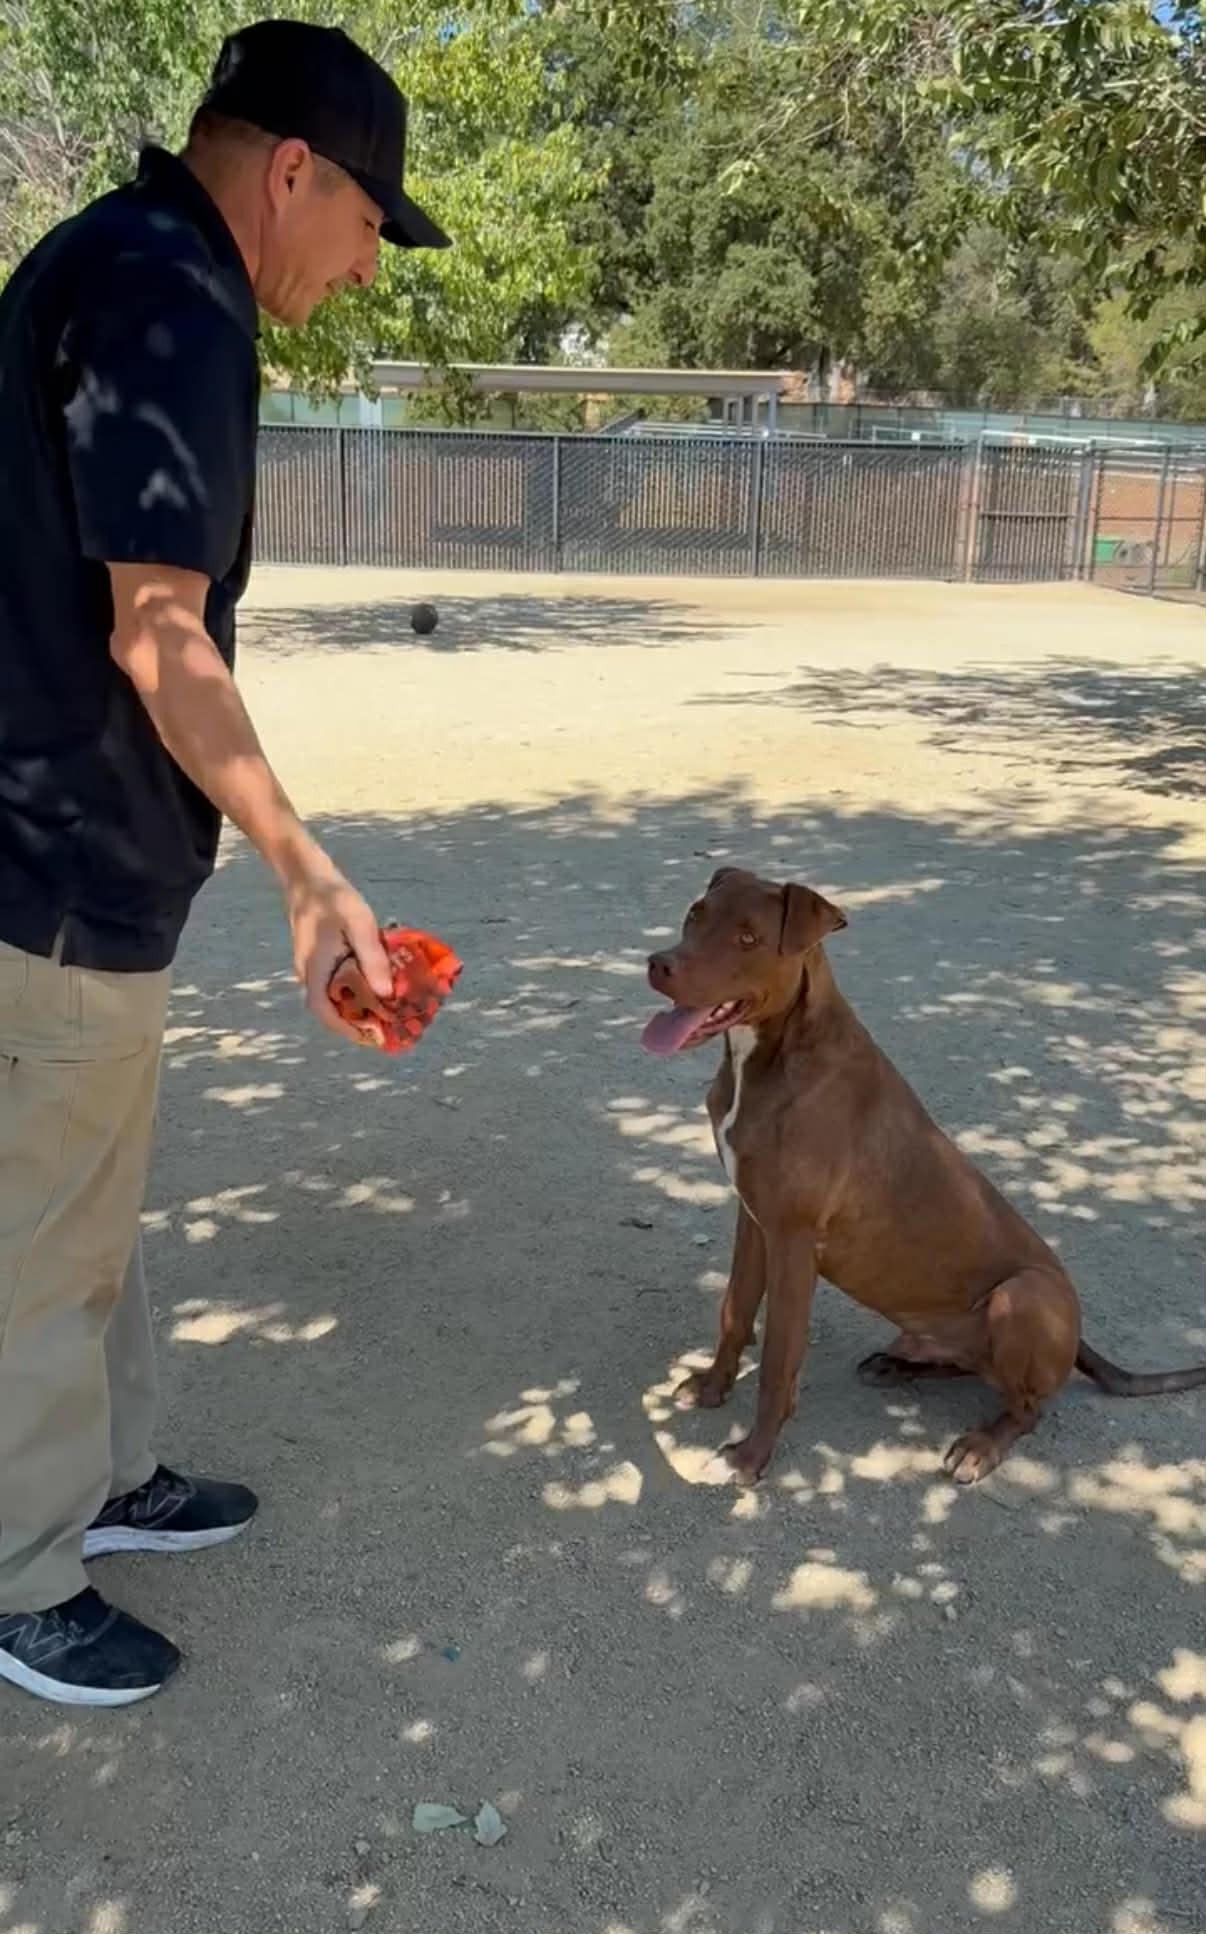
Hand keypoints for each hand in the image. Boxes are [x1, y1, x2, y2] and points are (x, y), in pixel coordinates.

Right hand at [284, 854, 392, 1046]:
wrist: (307, 877)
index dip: (347, 1029)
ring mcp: (311, 966)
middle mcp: (309, 973)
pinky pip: (335, 982)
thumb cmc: (333, 898)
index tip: (371, 1036)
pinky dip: (354, 988)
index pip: (324, 1012)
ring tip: (387, 1007)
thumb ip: (372, 958)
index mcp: (315, 968)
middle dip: (358, 1020)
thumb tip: (386, 993)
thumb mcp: (359, 924)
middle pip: (331, 1008)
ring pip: (333, 995)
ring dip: (357, 1004)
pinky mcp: (318, 959)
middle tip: (389, 1024)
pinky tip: (376, 981)